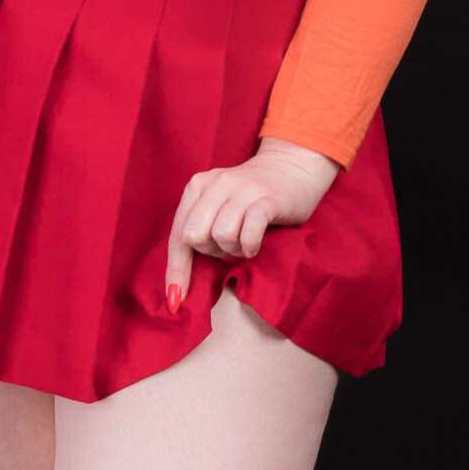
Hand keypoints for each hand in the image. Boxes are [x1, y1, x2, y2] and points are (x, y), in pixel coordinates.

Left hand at [163, 139, 341, 313]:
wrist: (293, 167)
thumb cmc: (251, 198)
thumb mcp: (218, 208)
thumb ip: (200, 231)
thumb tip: (179, 289)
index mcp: (198, 187)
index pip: (178, 234)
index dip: (176, 270)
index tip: (175, 302)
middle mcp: (216, 184)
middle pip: (195, 236)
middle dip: (211, 251)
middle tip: (228, 247)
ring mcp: (242, 189)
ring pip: (221, 235)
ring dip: (233, 250)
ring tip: (244, 244)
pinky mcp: (268, 199)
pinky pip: (248, 231)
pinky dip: (250, 246)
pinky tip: (254, 246)